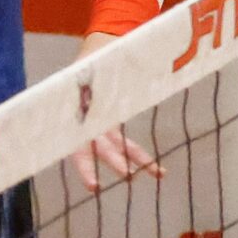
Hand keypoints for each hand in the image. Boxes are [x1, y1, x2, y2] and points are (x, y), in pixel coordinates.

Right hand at [69, 29, 163, 193]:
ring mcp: (100, 126)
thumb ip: (98, 71)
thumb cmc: (90, 58)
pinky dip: (140, 156)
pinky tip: (158, 171)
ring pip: (117, 149)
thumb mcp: (92, 64)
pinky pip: (125, 143)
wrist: (93, 51)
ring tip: (159, 173)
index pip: (79, 145)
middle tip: (129, 176)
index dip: (86, 165)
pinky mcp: (111, 125)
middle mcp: (88, 123)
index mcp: (79, 111)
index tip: (94, 185)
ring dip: (136, 162)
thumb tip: (106, 66)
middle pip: (101, 149)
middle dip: (115, 162)